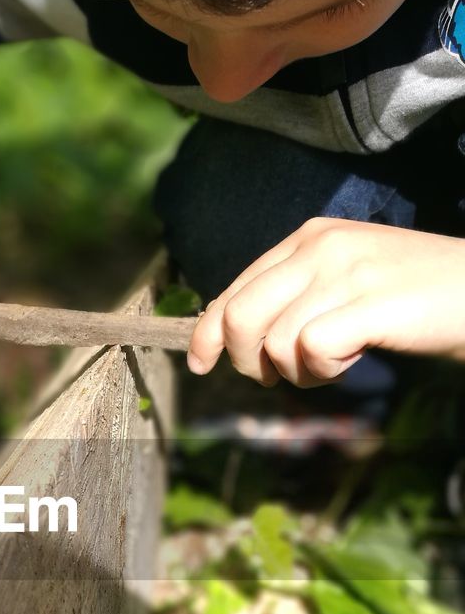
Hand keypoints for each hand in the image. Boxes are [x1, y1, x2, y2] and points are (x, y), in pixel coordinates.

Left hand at [186, 218, 464, 386]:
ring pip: (274, 342)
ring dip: (297, 372)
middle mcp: (321, 246)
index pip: (234, 289)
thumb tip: (234, 337)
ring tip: (334, 363)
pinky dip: (323, 371)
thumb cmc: (411, 298)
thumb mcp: (344, 282)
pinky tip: (351, 360)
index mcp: (307, 237)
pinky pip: (310, 350)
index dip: (208, 332)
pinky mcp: (369, 303)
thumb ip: (293, 297)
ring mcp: (346, 272)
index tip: (202, 363)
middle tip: (273, 376)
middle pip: (240, 315)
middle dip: (244, 360)